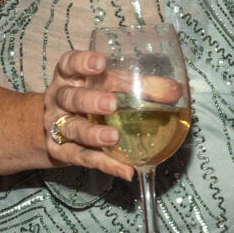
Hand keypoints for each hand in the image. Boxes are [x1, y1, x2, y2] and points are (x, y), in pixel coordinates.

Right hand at [42, 49, 134, 179]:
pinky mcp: (62, 152)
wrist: (58, 129)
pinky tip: (125, 170)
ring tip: (114, 137)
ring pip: (72, 128)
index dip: (82, 62)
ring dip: (93, 134)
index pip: (70, 64)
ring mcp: (57, 126)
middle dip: (89, 100)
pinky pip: (84, 158)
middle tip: (111, 103)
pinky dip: (106, 164)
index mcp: (71, 77)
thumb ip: (143, 86)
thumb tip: (176, 91)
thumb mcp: (113, 86)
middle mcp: (60, 99)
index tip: (99, 63)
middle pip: (69, 97)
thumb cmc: (93, 97)